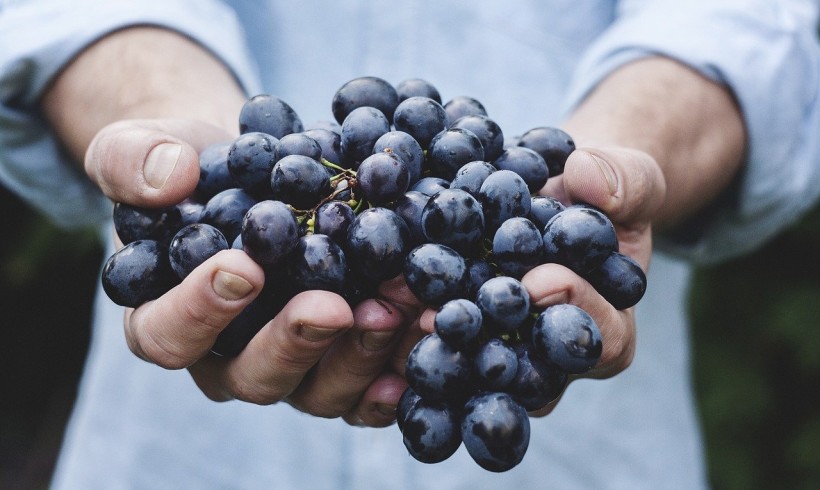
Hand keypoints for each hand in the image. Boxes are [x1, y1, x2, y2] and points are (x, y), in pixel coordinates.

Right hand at [87, 118, 424, 426]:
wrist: (253, 173)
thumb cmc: (190, 168)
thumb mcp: (142, 148)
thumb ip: (133, 161)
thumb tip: (169, 177)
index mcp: (166, 319)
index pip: (168, 335)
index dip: (200, 311)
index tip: (243, 267)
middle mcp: (227, 358)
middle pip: (253, 376)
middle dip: (296, 343)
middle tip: (333, 306)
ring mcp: (290, 365)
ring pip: (319, 389)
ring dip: (361, 354)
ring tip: (398, 307)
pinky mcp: (340, 360)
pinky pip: (368, 386)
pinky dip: (399, 367)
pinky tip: (427, 336)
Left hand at [414, 145, 665, 414]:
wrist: (555, 196)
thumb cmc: (600, 194)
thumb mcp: (629, 178)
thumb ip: (625, 181)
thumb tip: (587, 178)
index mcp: (606, 330)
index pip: (599, 340)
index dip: (574, 311)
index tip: (541, 279)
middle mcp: (549, 359)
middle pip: (524, 372)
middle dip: (486, 343)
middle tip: (446, 316)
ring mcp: (500, 353)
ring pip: (469, 367)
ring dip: (431, 343)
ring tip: (396, 310)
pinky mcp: (457, 336)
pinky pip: (432, 342)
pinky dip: (402, 323)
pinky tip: (369, 302)